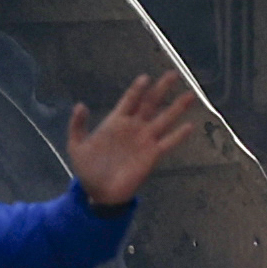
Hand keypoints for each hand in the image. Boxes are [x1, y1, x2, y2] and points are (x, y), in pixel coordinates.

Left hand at [64, 70, 203, 208]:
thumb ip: (78, 126)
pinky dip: (179, 135)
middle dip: (162, 89)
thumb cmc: (88, 169)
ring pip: (164, 119)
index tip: (146, 78)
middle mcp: (134, 127)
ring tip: (190, 95)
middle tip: (173, 74)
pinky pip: (168, 143)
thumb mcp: (76, 147)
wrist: (99, 193)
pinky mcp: (152, 155)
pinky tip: (189, 126)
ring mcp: (145, 140)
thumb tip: (80, 105)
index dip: (138, 89)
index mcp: (115, 122)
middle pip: (151, 103)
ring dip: (177, 107)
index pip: (130, 100)